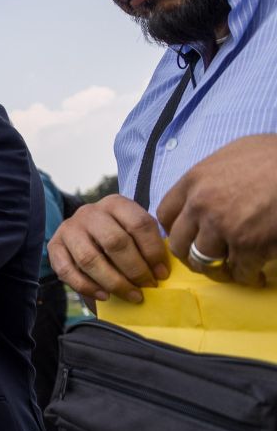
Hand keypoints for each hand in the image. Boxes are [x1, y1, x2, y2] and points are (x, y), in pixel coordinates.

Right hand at [47, 194, 167, 302]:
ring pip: (90, 259)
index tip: (162, 274)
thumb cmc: (118, 238)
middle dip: (135, 269)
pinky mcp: (54, 246)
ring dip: (114, 282)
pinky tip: (105, 296)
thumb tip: (161, 273)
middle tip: (148, 286)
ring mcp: (69, 228)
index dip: (153, 251)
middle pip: (115, 242)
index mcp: (115, 204)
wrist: (86, 235)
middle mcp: (90, 212)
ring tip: (132, 296)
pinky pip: (67, 271)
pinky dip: (87, 287)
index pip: (139, 223)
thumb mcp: (134, 233)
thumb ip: (146, 246)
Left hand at [157, 134, 276, 286]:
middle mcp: (201, 205)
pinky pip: (239, 271)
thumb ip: (213, 176)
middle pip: (179, 244)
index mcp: (194, 181)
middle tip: (207, 261)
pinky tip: (256, 274)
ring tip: (232, 271)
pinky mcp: (248, 244)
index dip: (175, 230)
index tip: (187, 237)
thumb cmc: (276, 156)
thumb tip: (207, 190)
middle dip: (191, 256)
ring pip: (204, 262)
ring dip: (218, 270)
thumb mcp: (234, 153)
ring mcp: (222, 226)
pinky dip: (248, 276)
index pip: (165, 215)